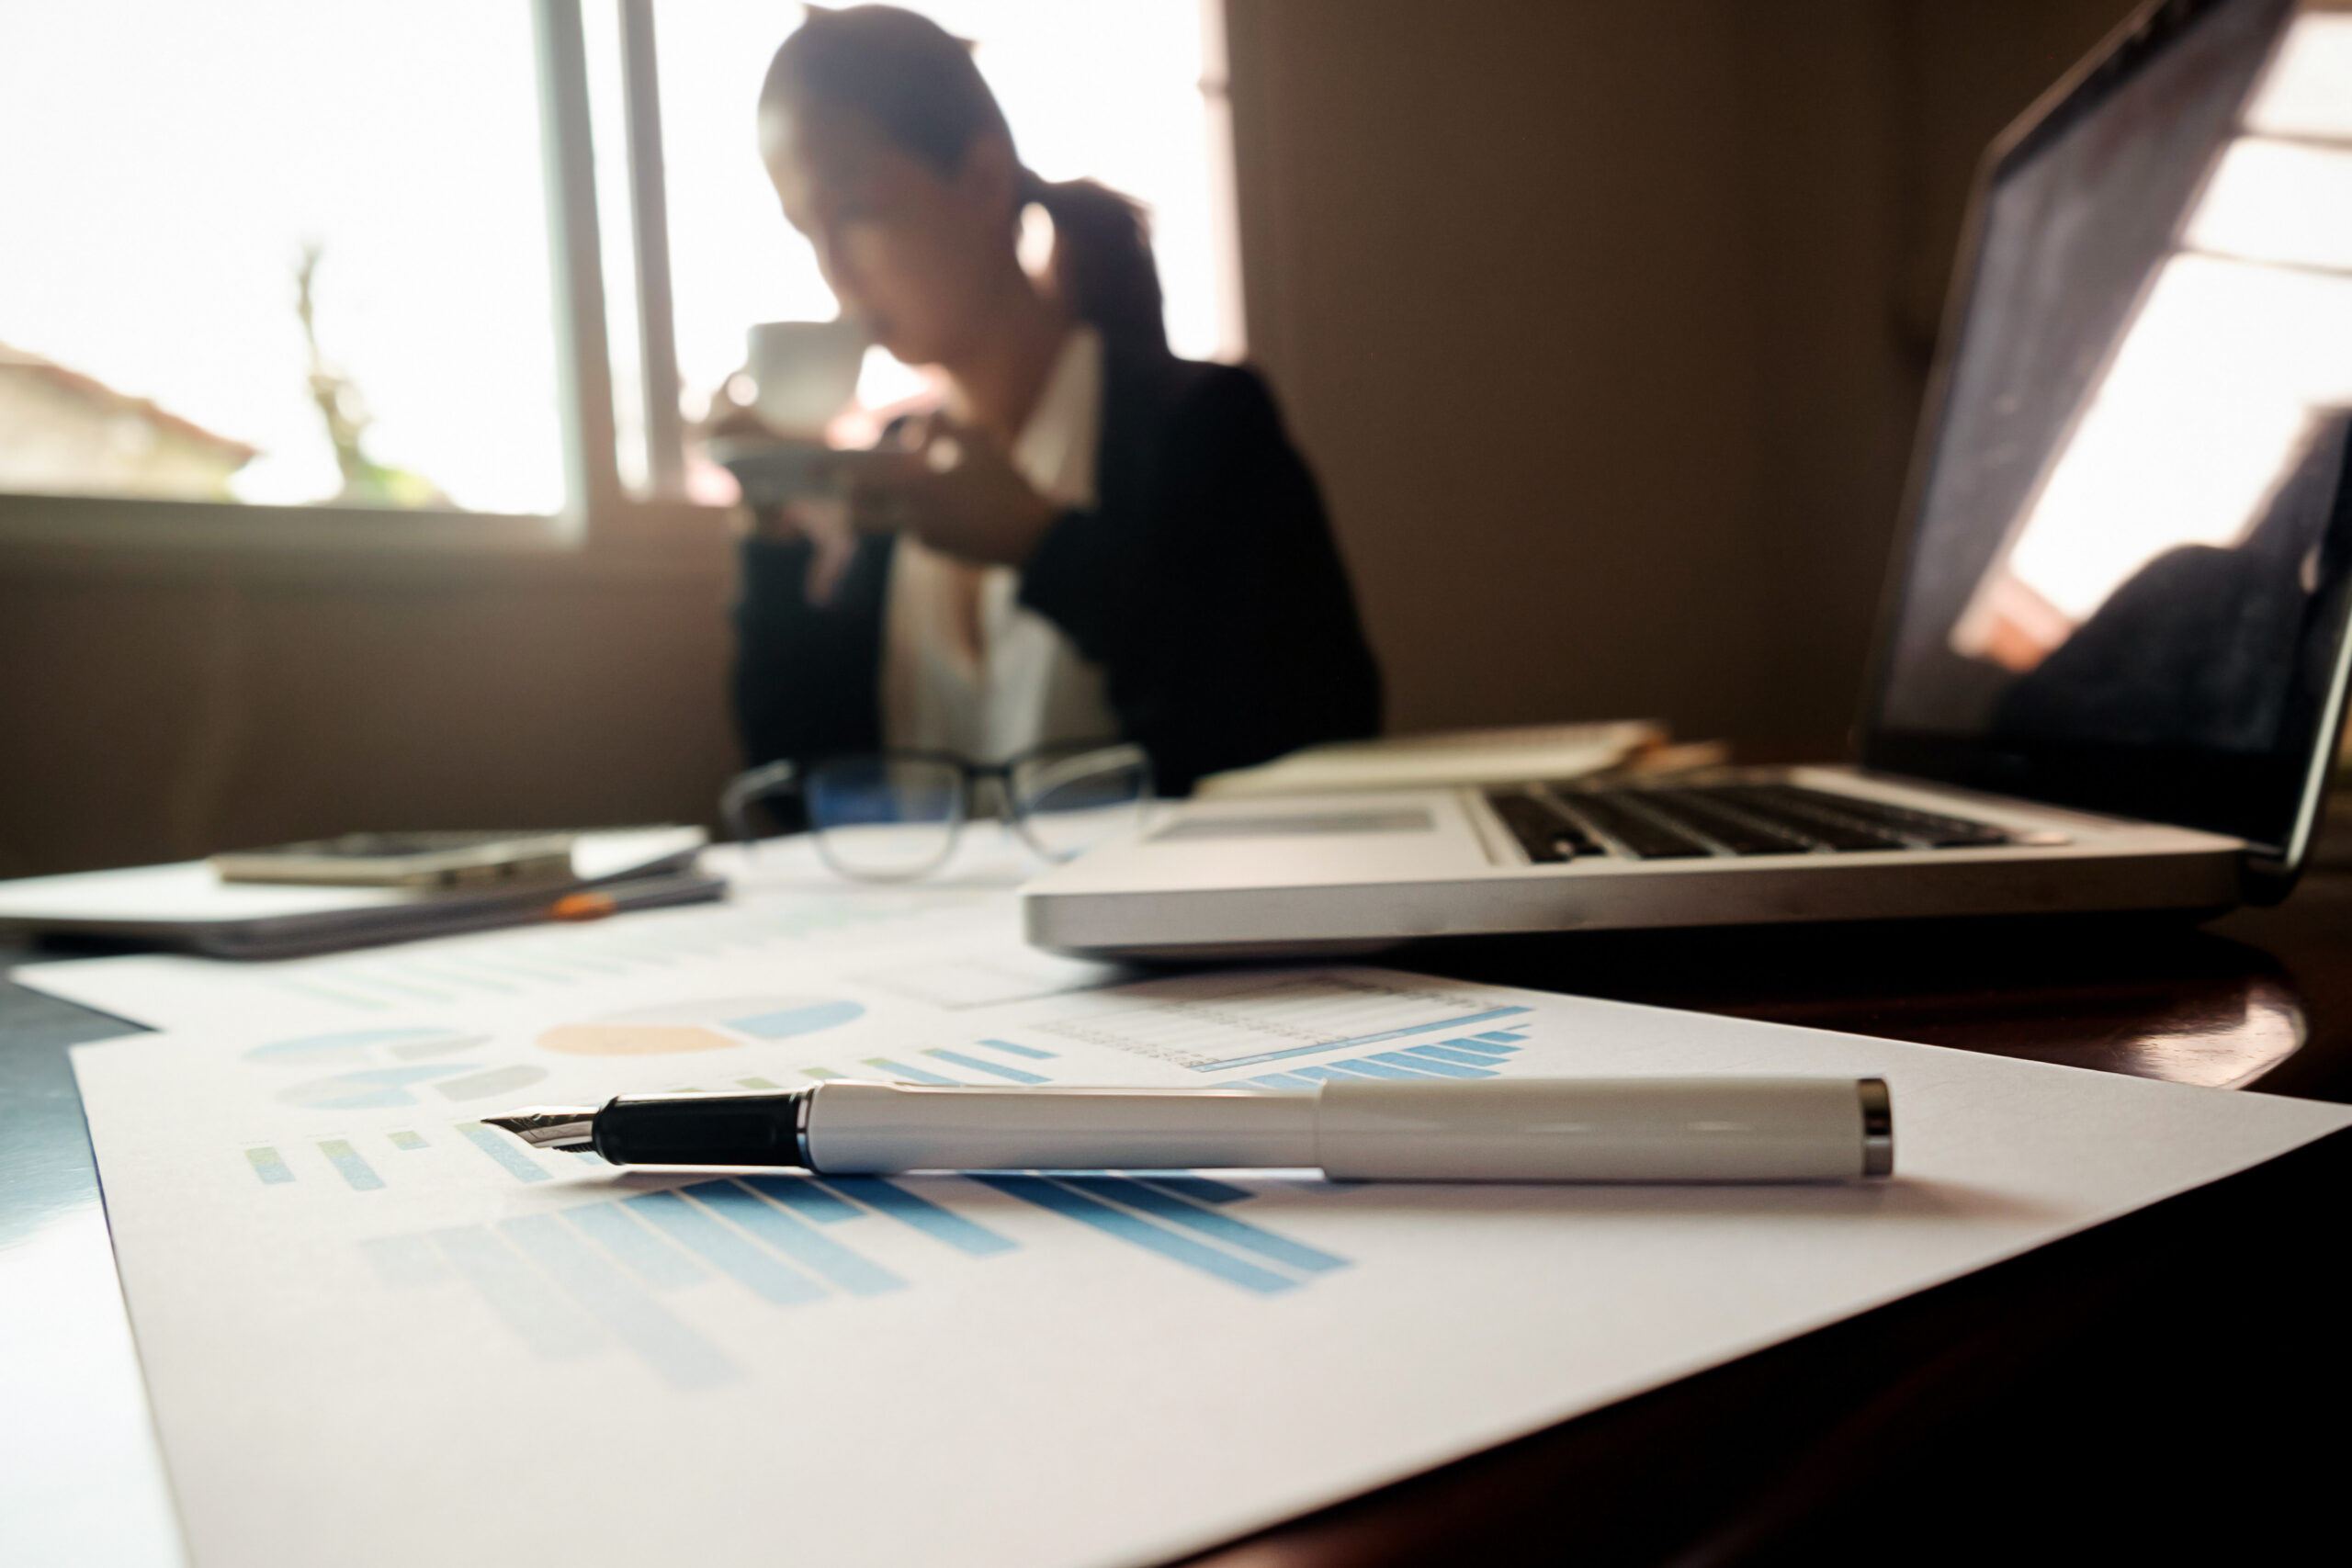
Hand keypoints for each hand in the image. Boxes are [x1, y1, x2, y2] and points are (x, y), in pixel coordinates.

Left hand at [843, 414, 1057, 567]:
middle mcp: (913, 515)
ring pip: (892, 522)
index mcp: (917, 484)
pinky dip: (922, 520)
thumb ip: (941, 426)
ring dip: (890, 509)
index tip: (816, 468)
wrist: (1029, 537)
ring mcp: (924, 537)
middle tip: (848, 491)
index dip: (835, 472)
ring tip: (912, 495)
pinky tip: (948, 512)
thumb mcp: (977, 441)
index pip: (862, 478)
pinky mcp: (937, 550)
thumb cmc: (1005, 484)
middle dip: (854, 503)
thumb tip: (919, 418)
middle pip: (864, 513)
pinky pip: (918, 532)